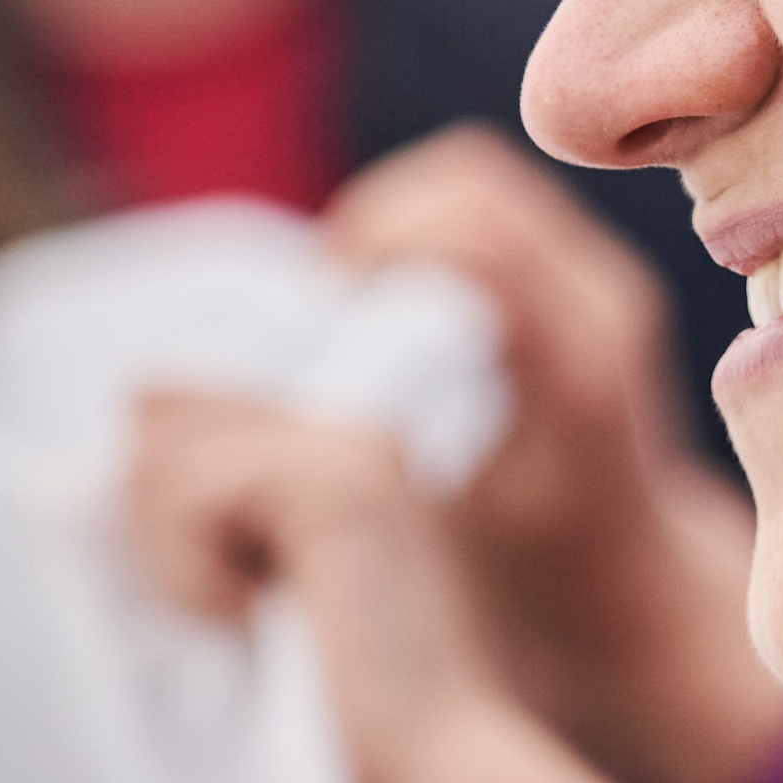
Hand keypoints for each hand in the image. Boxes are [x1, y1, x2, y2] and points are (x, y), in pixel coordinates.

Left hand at [122, 393, 686, 782]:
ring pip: (160, 461)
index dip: (161, 506)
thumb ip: (190, 524)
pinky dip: (191, 577)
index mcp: (334, 462)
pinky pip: (181, 495)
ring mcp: (349, 449)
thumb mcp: (239, 605)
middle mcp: (348, 438)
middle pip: (159, 419)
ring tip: (254, 627)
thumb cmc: (335, 732)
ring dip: (176, 567)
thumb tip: (88, 470)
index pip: (179, 412)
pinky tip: (253, 621)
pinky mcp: (334, 482)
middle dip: (162, 532)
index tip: (217, 600)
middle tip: (239, 620)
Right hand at [327, 131, 782, 782]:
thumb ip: (311, 467)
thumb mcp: (418, 532)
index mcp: (571, 362)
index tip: (319, 304)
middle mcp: (602, 306)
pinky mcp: (591, 291)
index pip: (470, 233)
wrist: (641, 602)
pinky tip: (387, 309)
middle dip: (375, 216)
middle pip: (469, 180)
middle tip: (323, 293)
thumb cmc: (524, 588)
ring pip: (480, 183)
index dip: (373, 243)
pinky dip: (427, 235)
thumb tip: (141, 398)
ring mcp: (604, 290)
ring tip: (347, 296)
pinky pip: (494, 213)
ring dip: (398, 219)